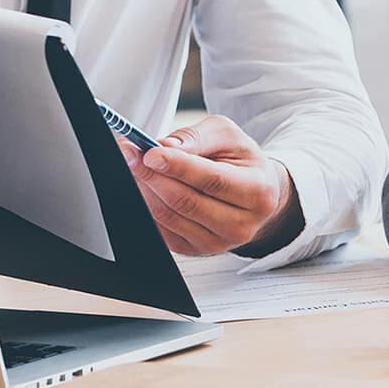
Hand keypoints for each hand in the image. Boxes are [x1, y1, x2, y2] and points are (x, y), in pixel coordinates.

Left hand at [124, 115, 301, 256]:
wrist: (255, 193)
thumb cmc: (242, 163)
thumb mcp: (228, 136)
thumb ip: (198, 137)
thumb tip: (165, 146)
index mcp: (257, 192)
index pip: (212, 180)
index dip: (177, 166)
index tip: (149, 152)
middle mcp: (241, 224)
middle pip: (186, 201)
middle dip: (152, 175)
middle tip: (131, 155)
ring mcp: (218, 243)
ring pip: (170, 217)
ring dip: (146, 190)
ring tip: (136, 167)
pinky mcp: (197, 250)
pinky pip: (163, 230)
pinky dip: (148, 207)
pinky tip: (146, 188)